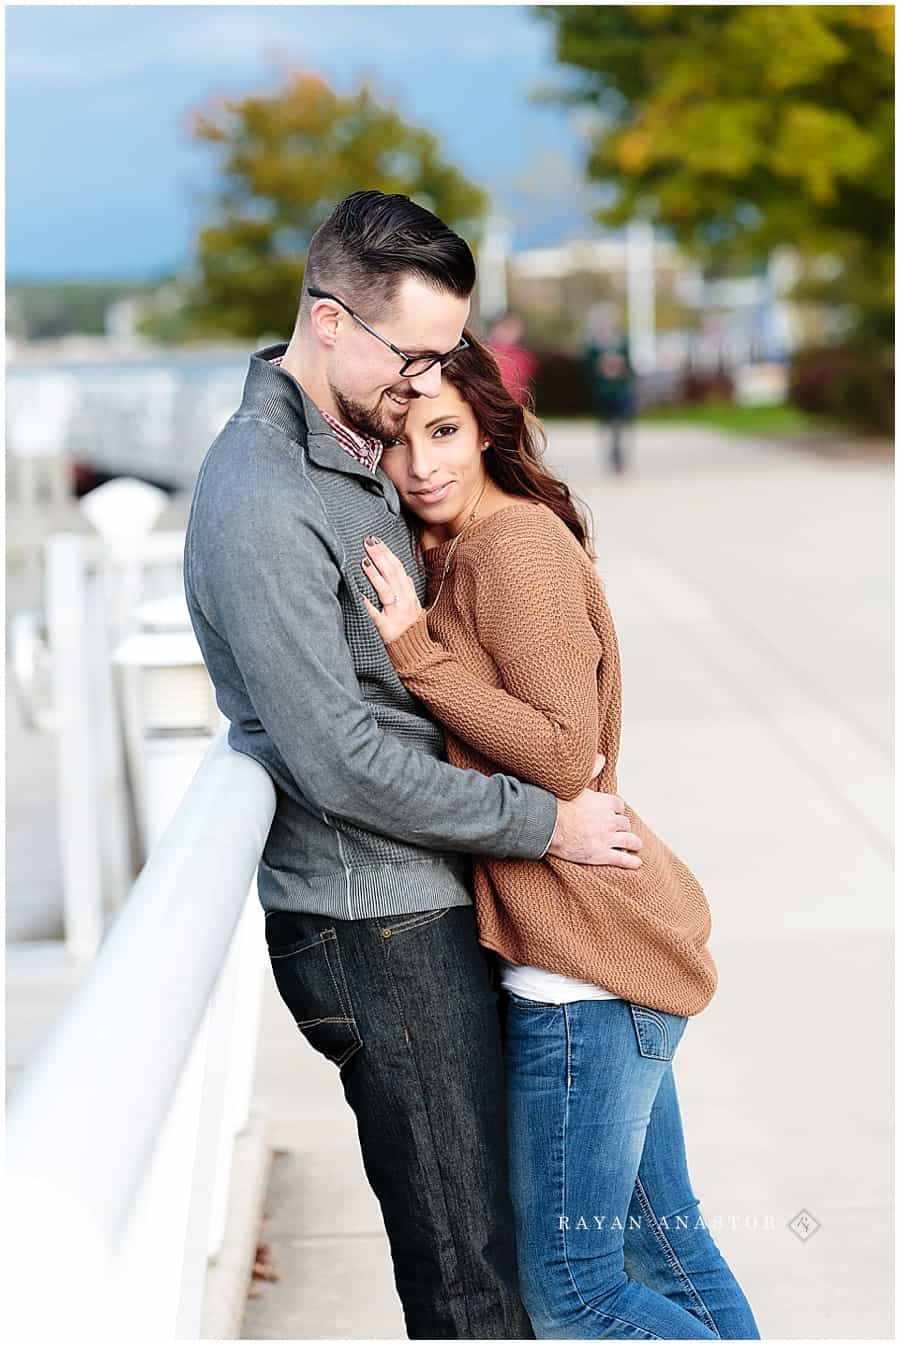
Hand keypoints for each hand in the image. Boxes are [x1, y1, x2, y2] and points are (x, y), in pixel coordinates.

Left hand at [360, 535, 424, 643]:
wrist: (416, 656)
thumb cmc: (410, 631)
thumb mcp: (414, 608)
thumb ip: (408, 591)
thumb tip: (404, 574)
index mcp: (410, 596)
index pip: (399, 569)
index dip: (388, 553)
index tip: (377, 540)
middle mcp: (405, 603)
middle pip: (393, 575)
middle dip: (380, 556)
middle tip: (367, 542)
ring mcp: (396, 616)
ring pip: (387, 591)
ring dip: (375, 574)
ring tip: (364, 561)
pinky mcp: (386, 629)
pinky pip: (375, 615)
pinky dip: (368, 604)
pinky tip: (358, 594)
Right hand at [547, 752, 642, 866]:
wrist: (547, 825)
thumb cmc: (557, 804)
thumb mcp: (576, 784)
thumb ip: (591, 771)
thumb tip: (602, 758)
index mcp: (604, 803)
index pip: (618, 805)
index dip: (616, 809)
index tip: (615, 812)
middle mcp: (609, 820)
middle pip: (624, 823)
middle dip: (623, 826)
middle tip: (622, 829)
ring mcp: (606, 838)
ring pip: (628, 840)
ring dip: (633, 843)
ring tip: (636, 845)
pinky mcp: (600, 855)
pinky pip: (621, 859)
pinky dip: (630, 862)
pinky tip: (636, 863)